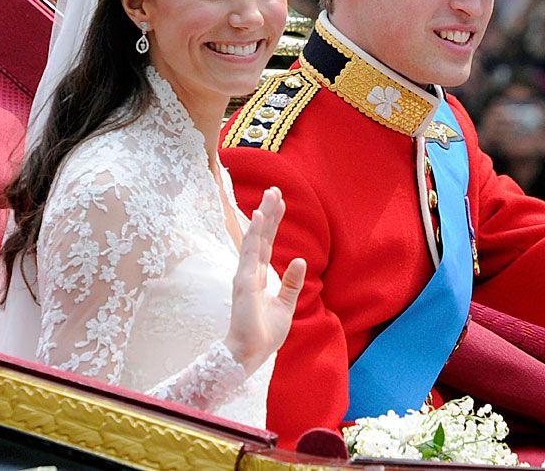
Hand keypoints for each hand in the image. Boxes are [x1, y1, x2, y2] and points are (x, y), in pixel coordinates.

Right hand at [224, 187, 305, 375]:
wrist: (250, 355)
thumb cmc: (264, 334)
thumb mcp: (286, 306)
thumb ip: (291, 283)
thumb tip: (299, 260)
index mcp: (259, 277)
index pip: (268, 243)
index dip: (274, 222)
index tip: (280, 202)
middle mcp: (250, 272)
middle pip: (261, 236)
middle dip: (269, 212)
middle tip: (274, 189)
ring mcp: (245, 275)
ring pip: (255, 238)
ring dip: (263, 216)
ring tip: (270, 195)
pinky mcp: (244, 282)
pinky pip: (249, 253)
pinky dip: (254, 233)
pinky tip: (259, 217)